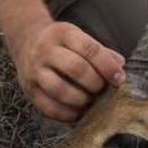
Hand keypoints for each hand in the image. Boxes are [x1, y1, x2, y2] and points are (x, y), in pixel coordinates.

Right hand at [8, 21, 125, 121]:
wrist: (27, 42)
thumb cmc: (64, 44)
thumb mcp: (81, 38)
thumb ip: (102, 52)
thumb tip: (120, 66)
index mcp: (64, 33)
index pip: (89, 49)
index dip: (107, 66)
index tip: (119, 78)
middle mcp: (46, 50)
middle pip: (75, 68)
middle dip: (95, 83)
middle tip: (103, 89)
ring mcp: (34, 70)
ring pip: (59, 89)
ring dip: (81, 100)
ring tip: (90, 101)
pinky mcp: (29, 90)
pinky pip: (48, 107)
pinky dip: (67, 114)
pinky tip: (79, 112)